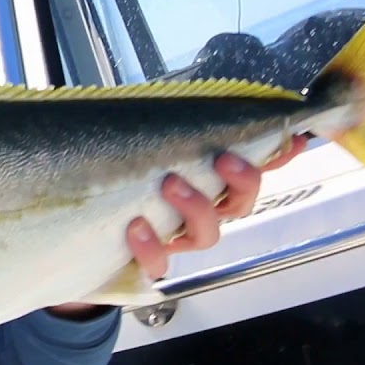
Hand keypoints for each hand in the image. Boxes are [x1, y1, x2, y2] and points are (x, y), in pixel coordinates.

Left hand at [48, 135, 305, 317]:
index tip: (290, 138)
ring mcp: (174, 241)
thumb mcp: (141, 147)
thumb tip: (201, 100)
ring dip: (196, 207)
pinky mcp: (145, 263)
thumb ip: (172, 129)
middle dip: (241, 181)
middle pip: (240, 205)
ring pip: (206, 234)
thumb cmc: (116, 181)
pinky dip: (150, 247)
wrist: (73, 232)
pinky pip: (158, 264)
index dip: (276, 156)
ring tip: (170, 183)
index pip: (251, 171)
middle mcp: (197, 216)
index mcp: (205, 187)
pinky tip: (135, 226)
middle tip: (223, 159)